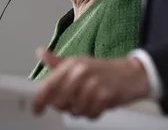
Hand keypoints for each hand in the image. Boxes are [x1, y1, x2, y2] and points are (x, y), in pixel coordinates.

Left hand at [32, 48, 150, 118]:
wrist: (131, 74)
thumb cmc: (103, 70)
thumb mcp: (79, 62)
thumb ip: (57, 62)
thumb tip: (40, 52)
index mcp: (72, 64)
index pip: (48, 85)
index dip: (39, 100)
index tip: (36, 109)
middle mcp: (81, 72)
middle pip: (59, 102)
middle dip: (65, 106)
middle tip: (74, 100)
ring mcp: (93, 84)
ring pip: (74, 110)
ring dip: (81, 110)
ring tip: (89, 100)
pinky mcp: (104, 96)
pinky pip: (89, 114)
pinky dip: (93, 113)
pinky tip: (98, 104)